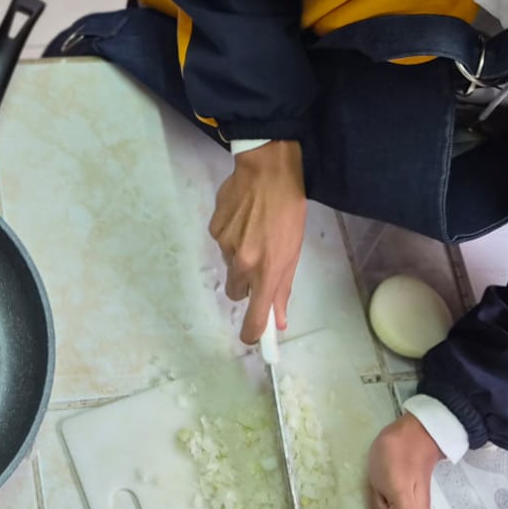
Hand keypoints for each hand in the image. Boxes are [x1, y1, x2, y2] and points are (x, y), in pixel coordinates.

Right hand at [209, 139, 307, 344]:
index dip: (253, 332)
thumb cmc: (290, 210)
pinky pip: (221, 242)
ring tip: (254, 229)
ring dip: (240, 255)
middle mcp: (242, 263)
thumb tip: (279, 321)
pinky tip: (242, 217)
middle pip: (235, 292)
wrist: (268, 170)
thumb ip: (284, 288)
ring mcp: (224, 245)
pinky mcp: (213, 227)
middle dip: (245, 285)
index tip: (253, 338)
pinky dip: (231, 236)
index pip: (255, 316)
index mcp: (267, 271)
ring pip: (229, 264)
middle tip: (259, 264)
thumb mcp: (294, 250)